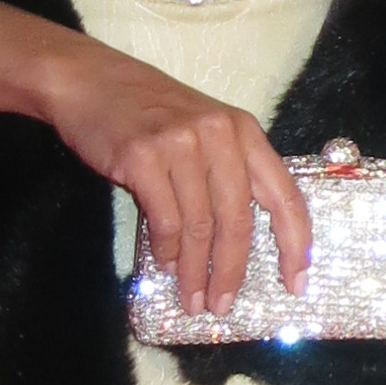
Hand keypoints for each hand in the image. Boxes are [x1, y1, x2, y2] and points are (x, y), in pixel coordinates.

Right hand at [35, 36, 308, 314]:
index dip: (295, 244)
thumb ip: (227, 172)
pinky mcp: (142, 156)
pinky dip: (165, 249)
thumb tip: (238, 244)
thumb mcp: (204, 130)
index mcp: (244, 131)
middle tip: (222, 305)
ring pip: (199, 226)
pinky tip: (164, 264)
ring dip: (195, 270)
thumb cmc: (148, 112)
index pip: (284, 195)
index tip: (296, 282)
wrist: (89, 80)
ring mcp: (180, 144)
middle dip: (232, 271)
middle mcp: (219, 135)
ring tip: (193, 298)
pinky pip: (163, 219)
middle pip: (238, 219)